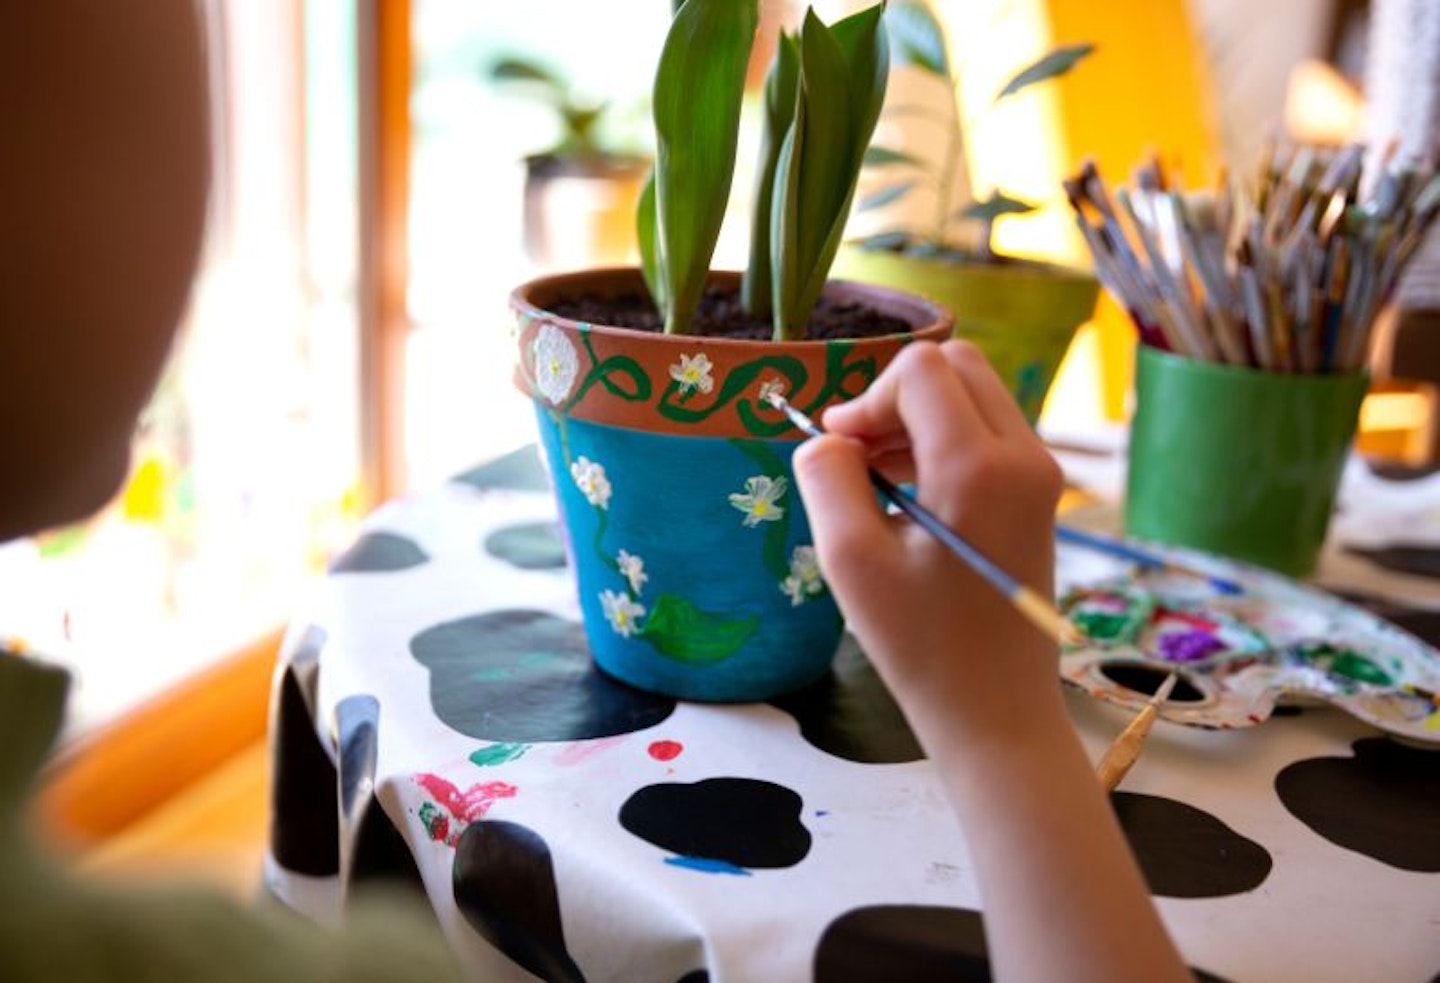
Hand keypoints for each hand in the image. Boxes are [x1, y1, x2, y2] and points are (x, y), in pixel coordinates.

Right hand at [793, 340, 1064, 746]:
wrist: (995, 708)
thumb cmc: (919, 644)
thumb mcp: (849, 560)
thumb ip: (827, 477)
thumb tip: (829, 437)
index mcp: (979, 466)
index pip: (920, 370)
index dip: (866, 398)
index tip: (839, 451)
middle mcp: (1024, 455)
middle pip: (954, 366)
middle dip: (893, 396)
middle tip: (856, 456)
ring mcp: (1040, 474)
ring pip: (972, 394)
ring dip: (915, 419)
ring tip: (874, 481)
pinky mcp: (1039, 494)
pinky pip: (987, 431)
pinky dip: (941, 442)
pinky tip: (907, 497)